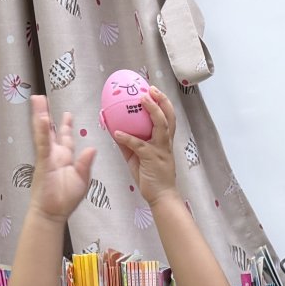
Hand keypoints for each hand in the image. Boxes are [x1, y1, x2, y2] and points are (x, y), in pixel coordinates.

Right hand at [29, 96, 97, 221]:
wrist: (52, 213)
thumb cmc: (65, 199)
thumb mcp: (82, 179)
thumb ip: (85, 164)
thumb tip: (92, 148)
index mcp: (64, 158)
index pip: (65, 138)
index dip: (66, 126)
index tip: (66, 114)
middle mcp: (54, 155)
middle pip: (50, 130)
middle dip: (46, 114)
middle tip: (42, 99)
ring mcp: (47, 157)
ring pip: (43, 132)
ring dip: (40, 116)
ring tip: (38, 100)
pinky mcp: (43, 162)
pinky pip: (42, 144)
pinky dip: (42, 131)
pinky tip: (41, 118)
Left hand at [112, 87, 179, 207]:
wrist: (161, 197)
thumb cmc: (151, 178)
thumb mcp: (137, 158)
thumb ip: (129, 144)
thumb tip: (115, 130)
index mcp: (164, 142)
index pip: (168, 118)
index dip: (163, 103)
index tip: (154, 90)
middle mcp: (165, 143)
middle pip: (169, 117)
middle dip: (162, 101)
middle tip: (152, 89)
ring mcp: (160, 150)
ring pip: (161, 126)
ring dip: (152, 110)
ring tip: (142, 99)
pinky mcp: (152, 159)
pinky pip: (139, 145)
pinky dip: (127, 137)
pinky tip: (117, 132)